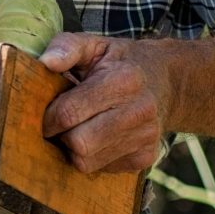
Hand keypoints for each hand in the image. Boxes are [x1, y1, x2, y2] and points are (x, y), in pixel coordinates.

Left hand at [39, 33, 170, 174]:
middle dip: (61, 135)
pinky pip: (101, 169)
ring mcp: (146, 137)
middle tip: (60, 123)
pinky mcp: (145, 157)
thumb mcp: (95, 44)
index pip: (69, 112)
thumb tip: (46, 62)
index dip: (48, 117)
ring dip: (73, 148)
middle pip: (79, 143)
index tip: (45, 112)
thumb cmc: (120, 62)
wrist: (169, 83)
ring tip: (78, 127)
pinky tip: (96, 137)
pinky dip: (91, 156)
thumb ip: (67, 46)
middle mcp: (139, 111)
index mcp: (124, 80)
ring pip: (87, 162)